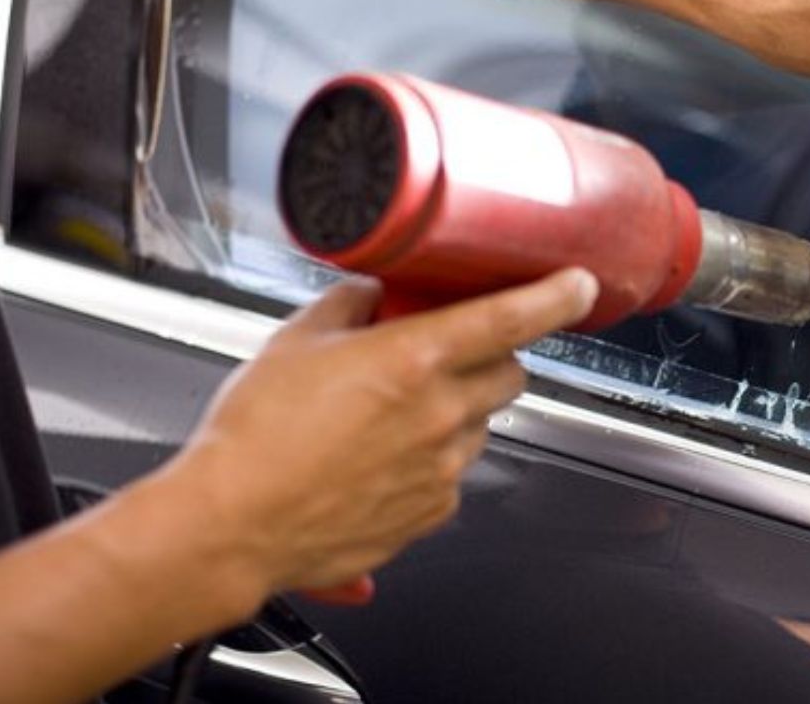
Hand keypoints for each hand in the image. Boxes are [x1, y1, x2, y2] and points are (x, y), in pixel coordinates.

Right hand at [164, 268, 597, 597]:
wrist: (231, 525)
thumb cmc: (253, 439)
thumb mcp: (293, 342)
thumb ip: (347, 307)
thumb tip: (371, 294)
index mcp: (415, 360)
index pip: (513, 317)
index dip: (557, 296)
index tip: (578, 284)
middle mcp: (441, 415)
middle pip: (511, 374)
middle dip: (493, 357)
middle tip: (450, 353)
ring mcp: (442, 469)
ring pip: (481, 425)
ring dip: (458, 410)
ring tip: (393, 415)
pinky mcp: (430, 513)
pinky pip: (453, 475)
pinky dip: (433, 460)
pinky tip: (381, 460)